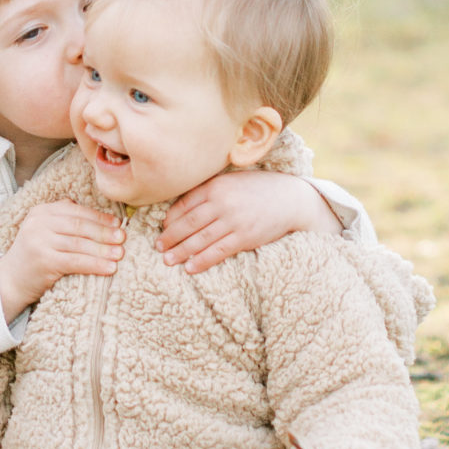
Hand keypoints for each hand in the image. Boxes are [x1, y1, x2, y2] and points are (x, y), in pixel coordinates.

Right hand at [0, 195, 125, 320]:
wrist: (9, 281)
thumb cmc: (33, 256)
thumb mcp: (43, 230)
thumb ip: (63, 218)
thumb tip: (99, 216)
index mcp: (41, 211)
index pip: (75, 211)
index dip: (98, 217)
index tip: (117, 223)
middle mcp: (39, 223)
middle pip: (79, 226)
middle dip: (104, 232)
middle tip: (123, 238)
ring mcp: (40, 241)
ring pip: (80, 244)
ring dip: (103, 249)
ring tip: (120, 254)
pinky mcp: (44, 261)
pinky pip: (76, 261)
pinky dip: (95, 264)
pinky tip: (109, 268)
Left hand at [157, 170, 339, 270]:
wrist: (289, 198)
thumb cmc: (257, 188)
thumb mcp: (231, 181)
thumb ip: (209, 190)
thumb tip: (182, 207)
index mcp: (216, 185)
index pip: (185, 204)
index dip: (170, 219)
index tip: (162, 228)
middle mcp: (222, 202)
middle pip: (189, 223)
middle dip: (171, 237)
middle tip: (159, 247)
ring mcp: (233, 221)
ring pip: (200, 239)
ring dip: (181, 252)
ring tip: (168, 260)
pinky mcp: (245, 237)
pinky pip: (218, 252)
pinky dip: (202, 261)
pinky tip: (190, 268)